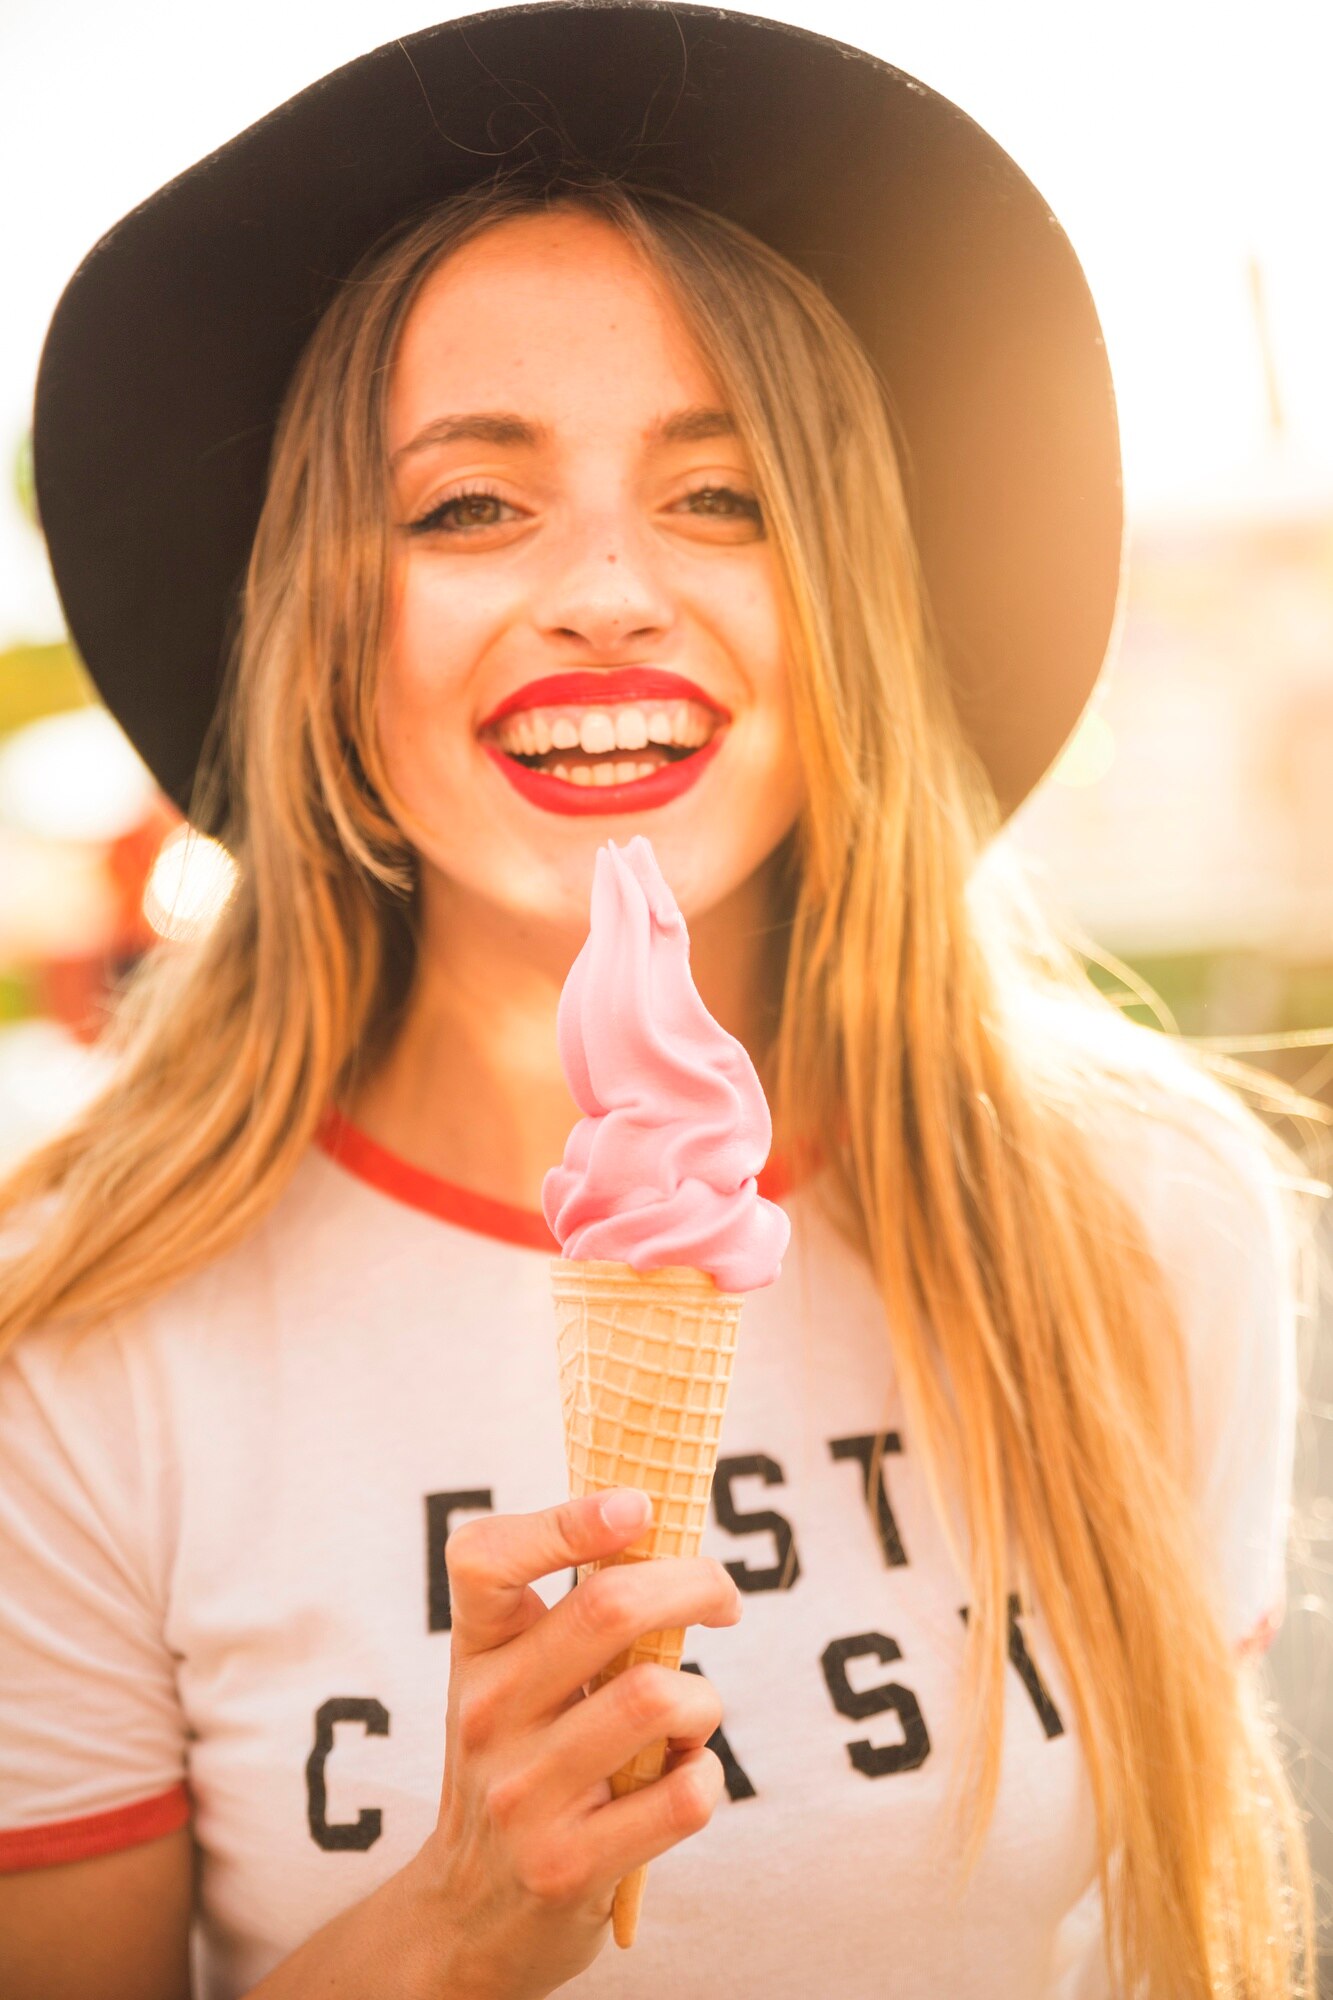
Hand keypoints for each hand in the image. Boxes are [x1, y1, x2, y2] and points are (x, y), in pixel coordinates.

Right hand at [406, 1488, 741, 1998]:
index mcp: (475, 1652)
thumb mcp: (511, 1684)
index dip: (565, 1518)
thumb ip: (569, 1617)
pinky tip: (683, 1778)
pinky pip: (684, 1794)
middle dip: (696, 1584)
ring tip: (693, 1714)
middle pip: (609, 1608)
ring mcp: (522, 1794)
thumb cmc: (517, 1765)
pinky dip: (706, 1775)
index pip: (484, 1557)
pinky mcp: (568, 1866)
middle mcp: (486, 1714)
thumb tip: (670, 1533)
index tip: (639, 1507)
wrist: (465, 1915)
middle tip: (724, 1598)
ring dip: (704, 1700)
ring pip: (658, 1698)